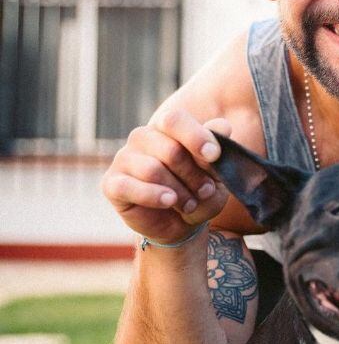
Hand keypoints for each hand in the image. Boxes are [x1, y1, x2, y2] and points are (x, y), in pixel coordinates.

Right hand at [101, 110, 232, 243]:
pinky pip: (129, 187)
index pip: (174, 119)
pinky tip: (168, 201)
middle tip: (206, 190)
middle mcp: (143, 137)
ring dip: (178, 191)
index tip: (215, 156)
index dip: (196, 136)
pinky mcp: (112, 183)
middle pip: (170, 149)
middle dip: (194, 175)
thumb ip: (217, 147)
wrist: (182, 224)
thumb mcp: (216, 171)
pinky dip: (153, 196)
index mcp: (167, 127)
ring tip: (190, 203)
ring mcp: (125, 158)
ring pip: (153, 170)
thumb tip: (222, 126)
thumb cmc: (199, 190)